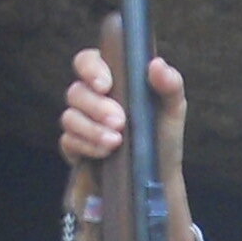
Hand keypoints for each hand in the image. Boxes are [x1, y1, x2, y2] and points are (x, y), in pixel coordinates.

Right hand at [60, 47, 187, 174]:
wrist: (155, 179)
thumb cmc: (163, 137)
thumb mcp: (173, 110)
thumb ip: (170, 85)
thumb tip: (157, 65)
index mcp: (112, 80)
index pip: (88, 61)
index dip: (90, 68)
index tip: (105, 85)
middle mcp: (92, 98)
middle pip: (76, 91)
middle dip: (96, 106)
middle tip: (120, 121)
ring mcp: (81, 123)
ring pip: (69, 117)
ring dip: (91, 129)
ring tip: (116, 141)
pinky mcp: (75, 147)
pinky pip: (68, 141)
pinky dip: (87, 146)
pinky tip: (105, 153)